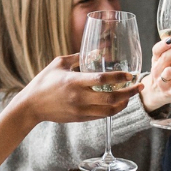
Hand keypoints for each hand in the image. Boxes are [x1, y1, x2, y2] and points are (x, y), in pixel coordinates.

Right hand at [13, 55, 138, 123]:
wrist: (31, 106)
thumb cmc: (44, 81)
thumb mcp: (58, 63)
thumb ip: (78, 57)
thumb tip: (95, 52)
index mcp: (74, 81)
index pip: (102, 80)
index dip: (119, 77)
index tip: (131, 74)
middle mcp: (79, 97)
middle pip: (111, 97)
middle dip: (129, 92)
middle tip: (139, 86)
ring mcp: (80, 110)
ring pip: (109, 110)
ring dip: (124, 103)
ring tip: (131, 95)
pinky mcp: (80, 118)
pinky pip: (101, 116)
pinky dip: (112, 110)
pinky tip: (118, 103)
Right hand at [140, 38, 170, 111]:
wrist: (154, 93)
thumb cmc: (163, 73)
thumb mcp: (164, 61)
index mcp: (156, 60)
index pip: (156, 50)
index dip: (163, 44)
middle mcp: (157, 70)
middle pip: (164, 58)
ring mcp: (162, 82)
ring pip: (170, 73)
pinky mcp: (169, 92)